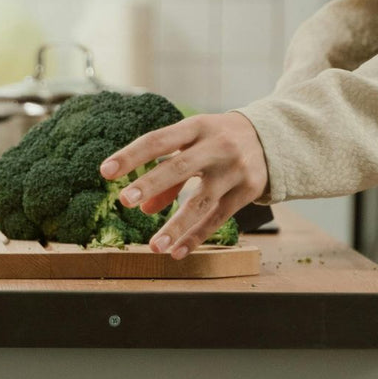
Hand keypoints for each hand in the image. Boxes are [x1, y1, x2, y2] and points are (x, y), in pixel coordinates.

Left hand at [99, 112, 268, 258]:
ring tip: (153, 246)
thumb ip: (167, 173)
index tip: (105, 171)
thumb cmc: (217, 140)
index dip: (131, 155)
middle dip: (150, 184)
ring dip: (175, 225)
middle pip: (179, 167)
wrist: (272, 138)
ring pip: (201, 201)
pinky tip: (176, 252)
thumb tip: (143, 208)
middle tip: (124, 201)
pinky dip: (196, 236)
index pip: (158, 140)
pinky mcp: (248, 191)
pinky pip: (218, 218)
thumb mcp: (193, 144)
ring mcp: (235, 170)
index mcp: (197, 126)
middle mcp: (217, 146)